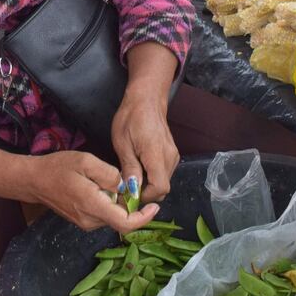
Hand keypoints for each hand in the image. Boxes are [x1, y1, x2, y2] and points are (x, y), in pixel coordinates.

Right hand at [21, 151, 160, 233]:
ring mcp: (86, 223)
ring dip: (119, 202)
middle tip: (126, 181)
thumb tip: (126, 187)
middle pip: (121, 218)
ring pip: (113, 215)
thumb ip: (109, 174)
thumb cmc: (58, 167)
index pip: (125, 223)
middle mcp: (91, 220)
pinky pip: (104, 214)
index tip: (154, 207)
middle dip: (130, 202)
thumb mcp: (86, 161)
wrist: (34, 180)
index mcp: (93, 206)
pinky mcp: (83, 221)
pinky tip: (100, 186)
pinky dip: (109, 203)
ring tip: (107, 180)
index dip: (144, 218)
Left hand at [110, 84, 179, 205]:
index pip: (160, 188)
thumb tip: (132, 191)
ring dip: (148, 184)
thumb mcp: (123, 143)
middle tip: (127, 185)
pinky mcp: (172, 154)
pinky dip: (152, 176)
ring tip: (131, 174)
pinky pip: (164, 173)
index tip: (129, 193)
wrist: (146, 100)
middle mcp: (170, 157)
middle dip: (145, 193)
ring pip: (163, 182)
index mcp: (157, 154)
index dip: (145, 196)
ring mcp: (173, 156)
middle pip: (163, 188)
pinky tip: (139, 167)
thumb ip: (129, 169)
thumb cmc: (131, 117)